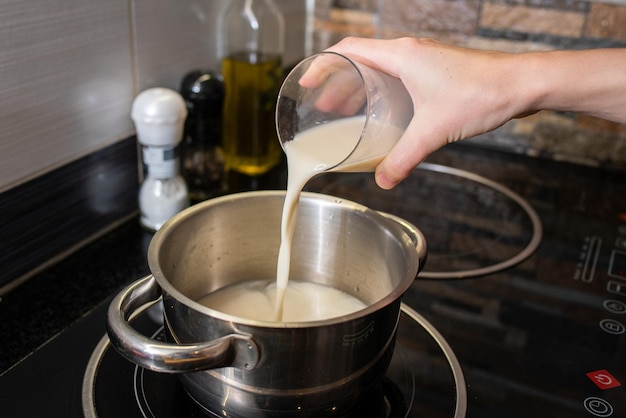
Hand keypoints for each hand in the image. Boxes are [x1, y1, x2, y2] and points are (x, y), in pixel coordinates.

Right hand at [324, 37, 529, 188]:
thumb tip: (383, 180)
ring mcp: (423, 60)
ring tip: (343, 111)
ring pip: (379, 69)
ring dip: (359, 88)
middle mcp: (409, 52)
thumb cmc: (482, 94)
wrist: (521, 84)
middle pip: (360, 60)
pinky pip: (397, 77)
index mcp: (400, 55)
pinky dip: (380, 92)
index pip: (348, 49)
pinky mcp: (435, 72)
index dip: (322, 65)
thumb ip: (404, 158)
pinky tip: (382, 114)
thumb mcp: (433, 131)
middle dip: (337, 83)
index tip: (307, 83)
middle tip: (322, 106)